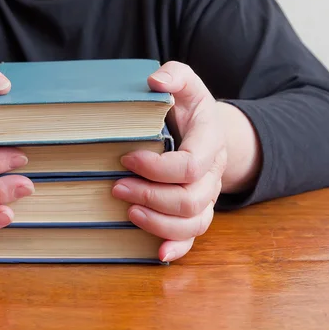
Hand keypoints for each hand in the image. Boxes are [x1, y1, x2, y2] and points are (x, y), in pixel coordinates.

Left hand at [112, 61, 226, 262]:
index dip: (157, 168)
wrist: (207, 133)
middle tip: (116, 186)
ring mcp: (207, 197)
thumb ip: (175, 76)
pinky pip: (194, 237)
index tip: (126, 158)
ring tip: (128, 211)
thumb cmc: (189, 110)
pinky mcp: (198, 212)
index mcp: (210, 143)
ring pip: (193, 222)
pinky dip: (177, 247)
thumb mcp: (187, 85)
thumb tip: (154, 81)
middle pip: (190, 199)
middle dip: (150, 196)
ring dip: (158, 222)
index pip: (190, 165)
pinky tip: (158, 253)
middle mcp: (212, 175)